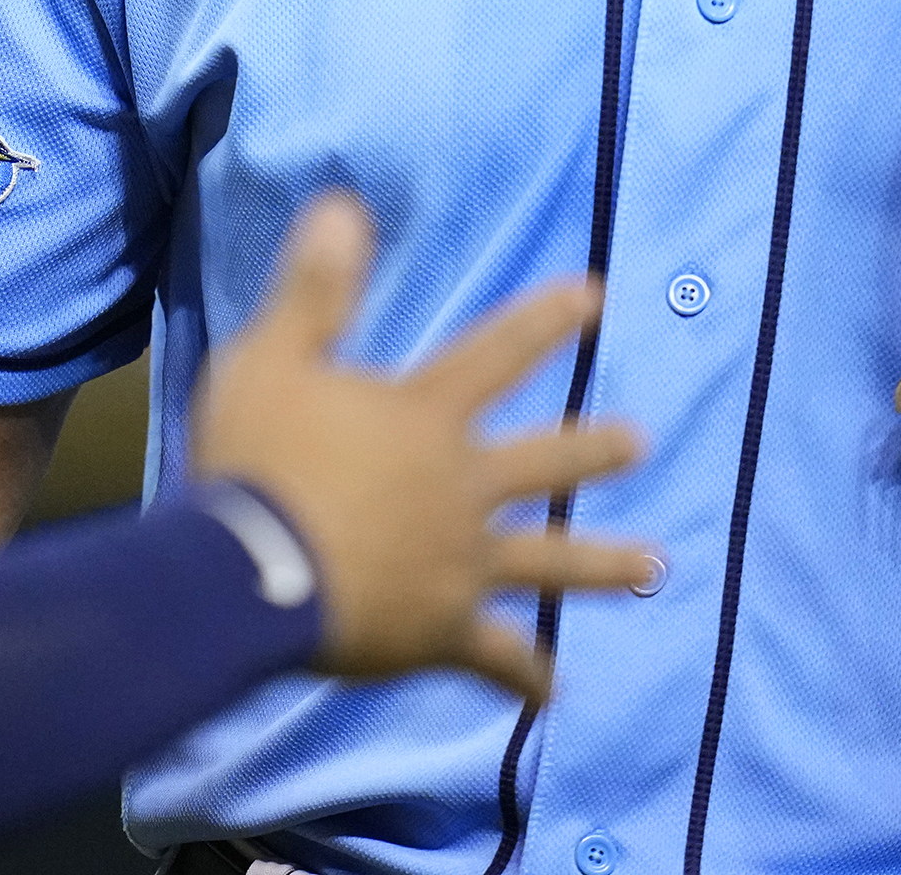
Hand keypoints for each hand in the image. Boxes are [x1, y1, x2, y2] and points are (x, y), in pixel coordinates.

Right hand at [189, 192, 654, 703]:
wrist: (246, 573)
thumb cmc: (256, 461)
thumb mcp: (271, 357)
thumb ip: (316, 289)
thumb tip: (347, 204)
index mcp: (425, 419)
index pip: (496, 354)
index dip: (545, 321)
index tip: (597, 296)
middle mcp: (460, 488)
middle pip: (544, 464)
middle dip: (594, 450)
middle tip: (642, 441)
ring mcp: (459, 564)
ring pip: (547, 564)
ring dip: (601, 563)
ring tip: (654, 568)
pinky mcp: (441, 632)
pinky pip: (494, 659)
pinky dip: (524, 677)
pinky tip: (551, 695)